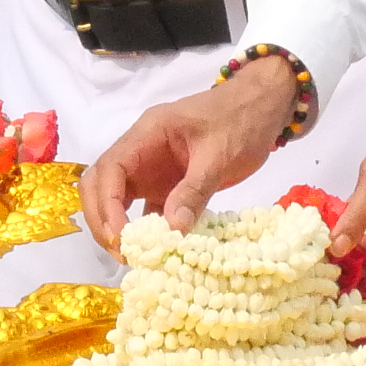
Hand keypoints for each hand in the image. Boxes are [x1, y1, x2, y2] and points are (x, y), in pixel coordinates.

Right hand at [84, 58, 295, 245]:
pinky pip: (147, 209)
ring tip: (132, 258)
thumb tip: (172, 231)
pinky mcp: (168, 184)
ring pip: (118, 198)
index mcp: (147, 134)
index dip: (107, 204)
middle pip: (101, 184)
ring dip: (118, 227)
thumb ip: (194, 190)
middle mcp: (141, 152)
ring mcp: (152, 169)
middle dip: (102, 218)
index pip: (110, 168)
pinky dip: (146, 230)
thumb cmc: (240, 120)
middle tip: (121, 252)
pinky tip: (155, 253)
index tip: (120, 236)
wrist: (264, 107)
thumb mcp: (219, 153)